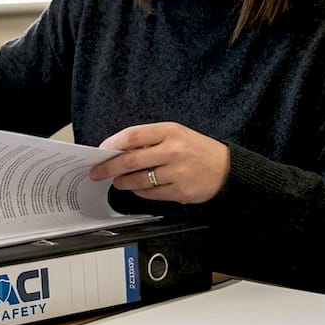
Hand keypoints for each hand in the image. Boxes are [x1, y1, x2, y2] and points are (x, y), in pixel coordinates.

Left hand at [88, 122, 230, 203]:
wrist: (228, 170)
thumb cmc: (198, 150)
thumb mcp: (177, 135)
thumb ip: (151, 140)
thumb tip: (120, 149)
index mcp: (170, 131)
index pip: (133, 135)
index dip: (113, 143)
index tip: (102, 150)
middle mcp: (173, 150)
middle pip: (131, 160)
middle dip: (109, 167)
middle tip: (97, 172)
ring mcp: (177, 172)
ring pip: (138, 179)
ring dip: (123, 181)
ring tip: (117, 181)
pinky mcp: (180, 191)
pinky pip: (151, 193)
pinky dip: (139, 191)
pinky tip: (136, 188)